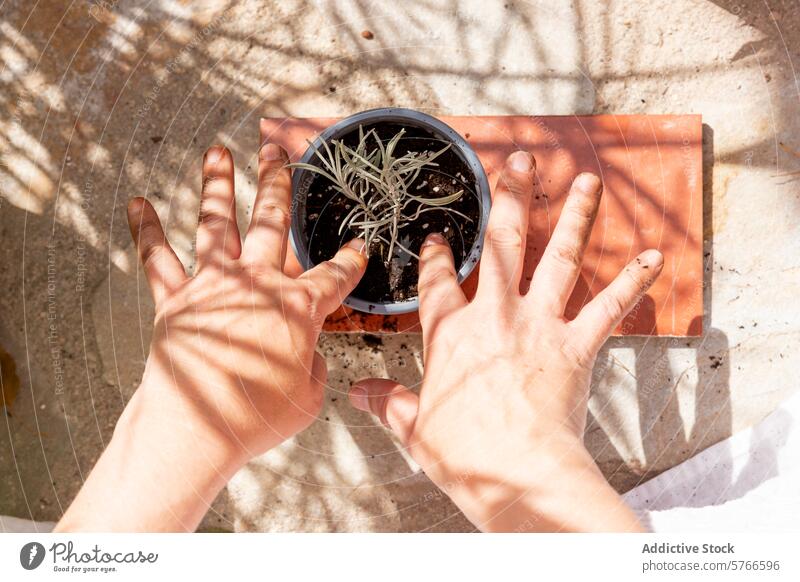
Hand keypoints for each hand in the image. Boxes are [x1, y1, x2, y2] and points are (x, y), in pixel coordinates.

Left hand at [57, 143, 365, 530]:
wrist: (197, 430)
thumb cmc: (257, 418)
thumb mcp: (309, 397)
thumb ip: (312, 366)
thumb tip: (304, 353)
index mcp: (298, 307)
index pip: (333, 276)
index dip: (351, 260)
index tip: (360, 245)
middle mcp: (257, 284)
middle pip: (272, 224)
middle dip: (279, 184)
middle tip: (279, 153)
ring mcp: (213, 287)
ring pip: (218, 224)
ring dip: (218, 185)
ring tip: (219, 152)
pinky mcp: (175, 301)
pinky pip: (158, 260)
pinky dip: (147, 231)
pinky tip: (139, 203)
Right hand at [349, 151, 661, 531]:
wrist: (519, 474)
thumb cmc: (464, 454)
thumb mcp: (415, 427)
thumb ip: (388, 403)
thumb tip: (357, 393)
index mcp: (451, 334)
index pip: (437, 283)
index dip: (435, 256)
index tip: (436, 236)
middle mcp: (496, 316)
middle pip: (501, 244)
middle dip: (508, 198)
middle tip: (518, 160)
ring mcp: (540, 325)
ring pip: (558, 257)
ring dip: (573, 216)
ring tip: (586, 180)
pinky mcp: (578, 345)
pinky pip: (609, 307)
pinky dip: (632, 282)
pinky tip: (654, 257)